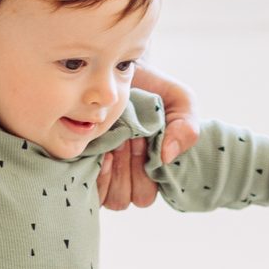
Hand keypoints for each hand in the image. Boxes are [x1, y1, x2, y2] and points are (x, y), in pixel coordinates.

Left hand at [97, 63, 199, 210]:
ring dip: (112, 172)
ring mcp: (104, 173)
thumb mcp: (179, 99)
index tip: (142, 141)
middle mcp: (127, 176)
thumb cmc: (151, 88)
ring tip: (112, 143)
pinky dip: (95, 173)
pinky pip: (89, 190)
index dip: (144, 172)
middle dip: (128, 171)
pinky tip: (98, 148)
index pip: (146, 194)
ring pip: (110, 198)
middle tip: (127, 139)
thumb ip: (186, 126)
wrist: (116, 70)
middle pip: (127, 198)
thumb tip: (167, 156)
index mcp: (151, 168)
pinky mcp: (83, 166)